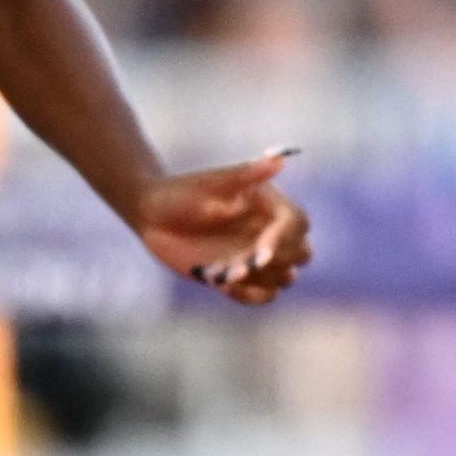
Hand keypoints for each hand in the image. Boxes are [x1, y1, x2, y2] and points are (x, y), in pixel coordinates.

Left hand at [132, 148, 312, 306]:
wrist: (154, 215)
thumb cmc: (182, 192)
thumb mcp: (212, 182)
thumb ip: (245, 174)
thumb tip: (279, 160)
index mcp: (271, 206)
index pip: (297, 223)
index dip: (284, 239)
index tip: (261, 251)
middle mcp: (270, 232)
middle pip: (301, 253)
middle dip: (279, 261)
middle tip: (245, 264)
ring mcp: (256, 257)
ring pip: (285, 278)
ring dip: (261, 280)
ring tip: (227, 275)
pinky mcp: (241, 278)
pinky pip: (264, 296)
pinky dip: (250, 295)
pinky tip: (222, 284)